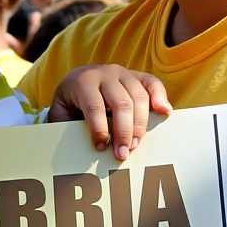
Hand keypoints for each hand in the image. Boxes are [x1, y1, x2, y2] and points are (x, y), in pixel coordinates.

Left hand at [49, 65, 171, 159]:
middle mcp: (106, 73)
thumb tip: (78, 151)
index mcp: (83, 82)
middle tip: (122, 153)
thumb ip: (67, 128)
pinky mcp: (136, 76)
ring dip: (140, 124)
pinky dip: (160, 96)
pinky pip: (152, 83)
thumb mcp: (61, 114)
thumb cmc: (69, 103)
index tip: (100, 148)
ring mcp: (123, 73)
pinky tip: (164, 111)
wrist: (76, 79)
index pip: (94, 106)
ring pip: (139, 97)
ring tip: (135, 144)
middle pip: (121, 103)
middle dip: (123, 131)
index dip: (99, 129)